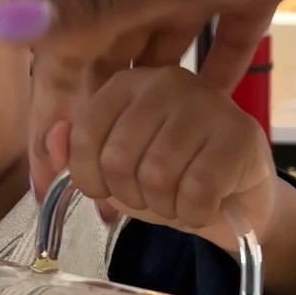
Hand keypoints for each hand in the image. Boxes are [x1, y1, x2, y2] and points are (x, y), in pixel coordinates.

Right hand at [0, 0, 295, 196]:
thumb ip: (92, 5)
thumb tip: (0, 21)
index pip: (70, 50)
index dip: (55, 113)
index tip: (53, 176)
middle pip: (112, 54)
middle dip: (99, 117)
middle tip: (101, 187)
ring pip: (165, 50)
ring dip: (151, 103)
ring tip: (148, 164)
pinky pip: (226, 39)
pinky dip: (215, 76)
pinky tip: (215, 114)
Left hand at [48, 64, 277, 248]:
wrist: (237, 201)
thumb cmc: (172, 179)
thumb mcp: (114, 170)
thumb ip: (76, 154)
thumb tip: (53, 141)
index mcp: (128, 83)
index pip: (84, 135)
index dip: (92, 179)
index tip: (110, 189)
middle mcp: (167, 80)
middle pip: (118, 159)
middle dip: (132, 197)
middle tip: (155, 196)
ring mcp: (209, 101)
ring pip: (157, 176)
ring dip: (165, 207)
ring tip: (180, 199)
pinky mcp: (242, 133)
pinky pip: (197, 192)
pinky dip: (194, 214)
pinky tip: (206, 205)